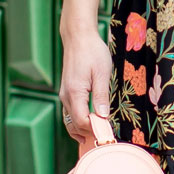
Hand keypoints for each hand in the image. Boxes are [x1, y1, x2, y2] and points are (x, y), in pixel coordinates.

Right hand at [59, 25, 112, 143]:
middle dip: (89, 133)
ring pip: (70, 121)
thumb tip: (103, 116)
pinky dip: (78, 121)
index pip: (82, 121)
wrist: (78, 38)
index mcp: (74, 93)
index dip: (95, 130)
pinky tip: (89, 125)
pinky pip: (70, 112)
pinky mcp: (66, 91)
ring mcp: (64, 94)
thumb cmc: (92, 52)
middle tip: (106, 136)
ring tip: (98, 135)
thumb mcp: (102, 73)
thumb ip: (101, 96)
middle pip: (74, 125)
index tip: (109, 132)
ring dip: (82, 130)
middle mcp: (66, 96)